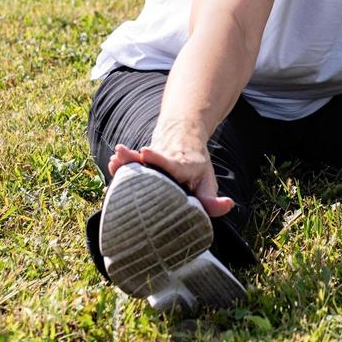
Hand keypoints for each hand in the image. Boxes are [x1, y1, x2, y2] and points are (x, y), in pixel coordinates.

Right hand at [107, 138, 234, 217]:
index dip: (158, 158)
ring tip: (116, 155)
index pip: (171, 163)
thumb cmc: (195, 168)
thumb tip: (228, 205)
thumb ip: (212, 199)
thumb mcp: (207, 182)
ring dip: (127, 158)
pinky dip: (123, 162)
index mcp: (183, 167)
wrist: (184, 136)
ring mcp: (152, 160)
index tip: (146, 152)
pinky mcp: (143, 161)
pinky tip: (113, 162)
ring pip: (138, 159)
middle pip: (149, 162)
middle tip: (120, 154)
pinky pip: (132, 162)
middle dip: (135, 159)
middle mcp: (166, 162)